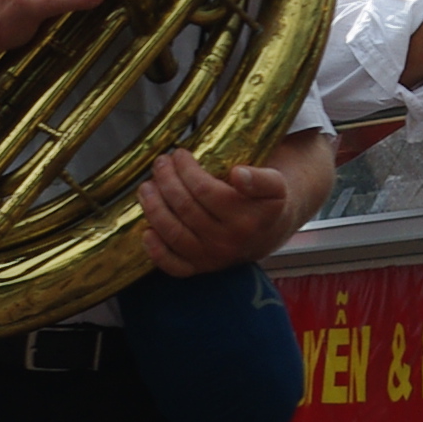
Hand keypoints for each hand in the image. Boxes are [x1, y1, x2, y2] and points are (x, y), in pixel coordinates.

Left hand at [136, 146, 300, 278]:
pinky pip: (173, 265)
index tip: (180, 153)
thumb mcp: (276, 184)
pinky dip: (155, 250)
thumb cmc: (267, 202)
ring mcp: (212, 258)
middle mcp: (228, 242)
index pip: (205, 191)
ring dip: (153, 207)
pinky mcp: (200, 268)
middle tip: (161, 163)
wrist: (271, 232)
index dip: (186, 170)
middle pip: (185, 208)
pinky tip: (146, 230)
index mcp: (246, 219)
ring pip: (173, 233)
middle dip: (166, 181)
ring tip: (147, 186)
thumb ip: (261, 178)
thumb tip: (237, 174)